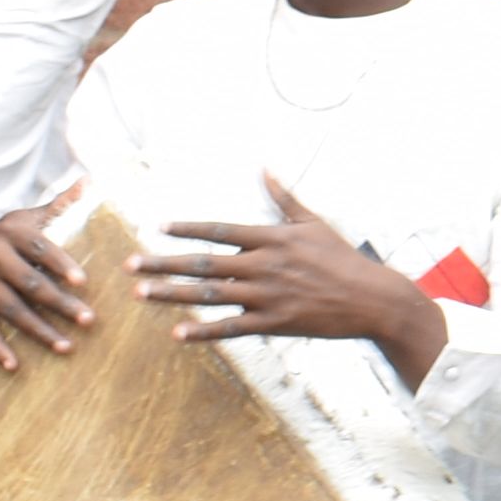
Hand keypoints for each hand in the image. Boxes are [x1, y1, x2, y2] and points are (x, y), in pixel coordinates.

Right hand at [0, 208, 95, 372]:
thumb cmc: (3, 238)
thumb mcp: (25, 218)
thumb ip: (59, 205)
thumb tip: (90, 180)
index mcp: (10, 232)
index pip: (40, 248)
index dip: (61, 265)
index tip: (83, 282)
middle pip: (31, 283)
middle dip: (61, 304)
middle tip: (89, 320)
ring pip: (12, 309)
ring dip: (40, 330)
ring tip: (67, 346)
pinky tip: (15, 365)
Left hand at [138, 176, 446, 380]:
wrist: (371, 299)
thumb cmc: (342, 258)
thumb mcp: (313, 222)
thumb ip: (284, 197)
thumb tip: (265, 167)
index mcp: (272, 238)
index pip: (220, 231)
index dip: (187, 229)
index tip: (157, 227)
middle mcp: (264, 265)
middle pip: (203, 263)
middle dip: (162, 263)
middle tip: (129, 264)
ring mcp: (267, 296)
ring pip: (209, 294)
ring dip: (172, 294)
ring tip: (141, 293)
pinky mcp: (274, 323)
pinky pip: (232, 328)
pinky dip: (204, 331)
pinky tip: (178, 333)